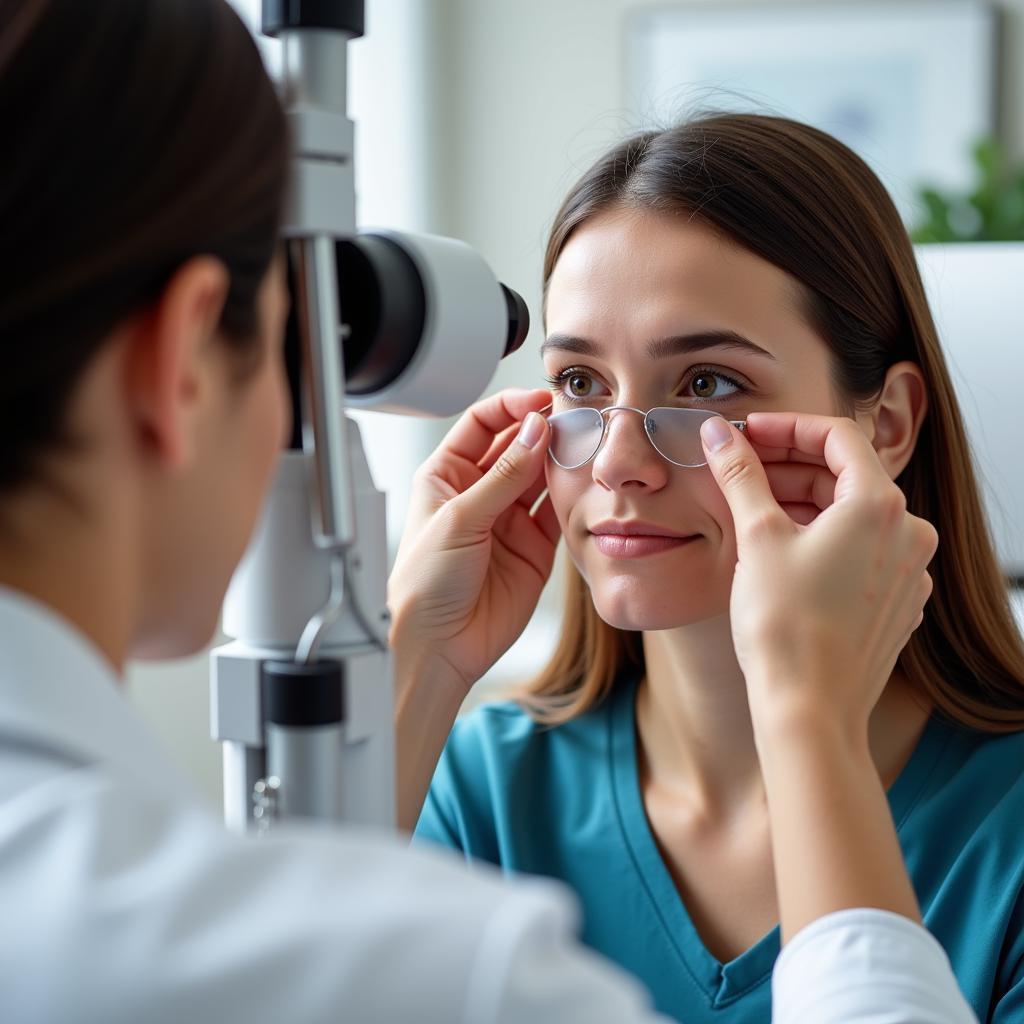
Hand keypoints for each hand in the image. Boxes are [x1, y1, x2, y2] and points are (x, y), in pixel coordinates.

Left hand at [389, 388, 559, 698]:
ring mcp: (508, 519)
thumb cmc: (425, 586)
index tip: (541, 400)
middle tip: (571, 420)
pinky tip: (583, 482)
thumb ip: (503, 476)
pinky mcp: (533, 546)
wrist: (442, 646)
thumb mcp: (460, 520)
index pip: (481, 424)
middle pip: (516, 445)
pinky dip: (571, 496)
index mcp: (446, 476)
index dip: (511, 407)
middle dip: (542, 430)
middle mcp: (479, 493)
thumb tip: (534, 430)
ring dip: (560, 460)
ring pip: (540, 476)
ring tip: (582, 446)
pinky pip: (557, 511)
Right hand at [699, 412, 937, 734]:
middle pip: (845, 475)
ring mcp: (908, 570)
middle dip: (789, 466)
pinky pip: (860, 550)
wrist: (809, 708)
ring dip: (802, 502)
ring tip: (752, 511)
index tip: (747, 435)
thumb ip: (739, 474)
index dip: (786, 427)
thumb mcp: (756, 537)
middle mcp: (907, 533)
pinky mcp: (897, 602)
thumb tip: (719, 433)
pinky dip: (822, 538)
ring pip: (851, 514)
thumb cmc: (785, 626)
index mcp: (880, 507)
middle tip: (740, 468)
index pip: (837, 436)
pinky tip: (780, 552)